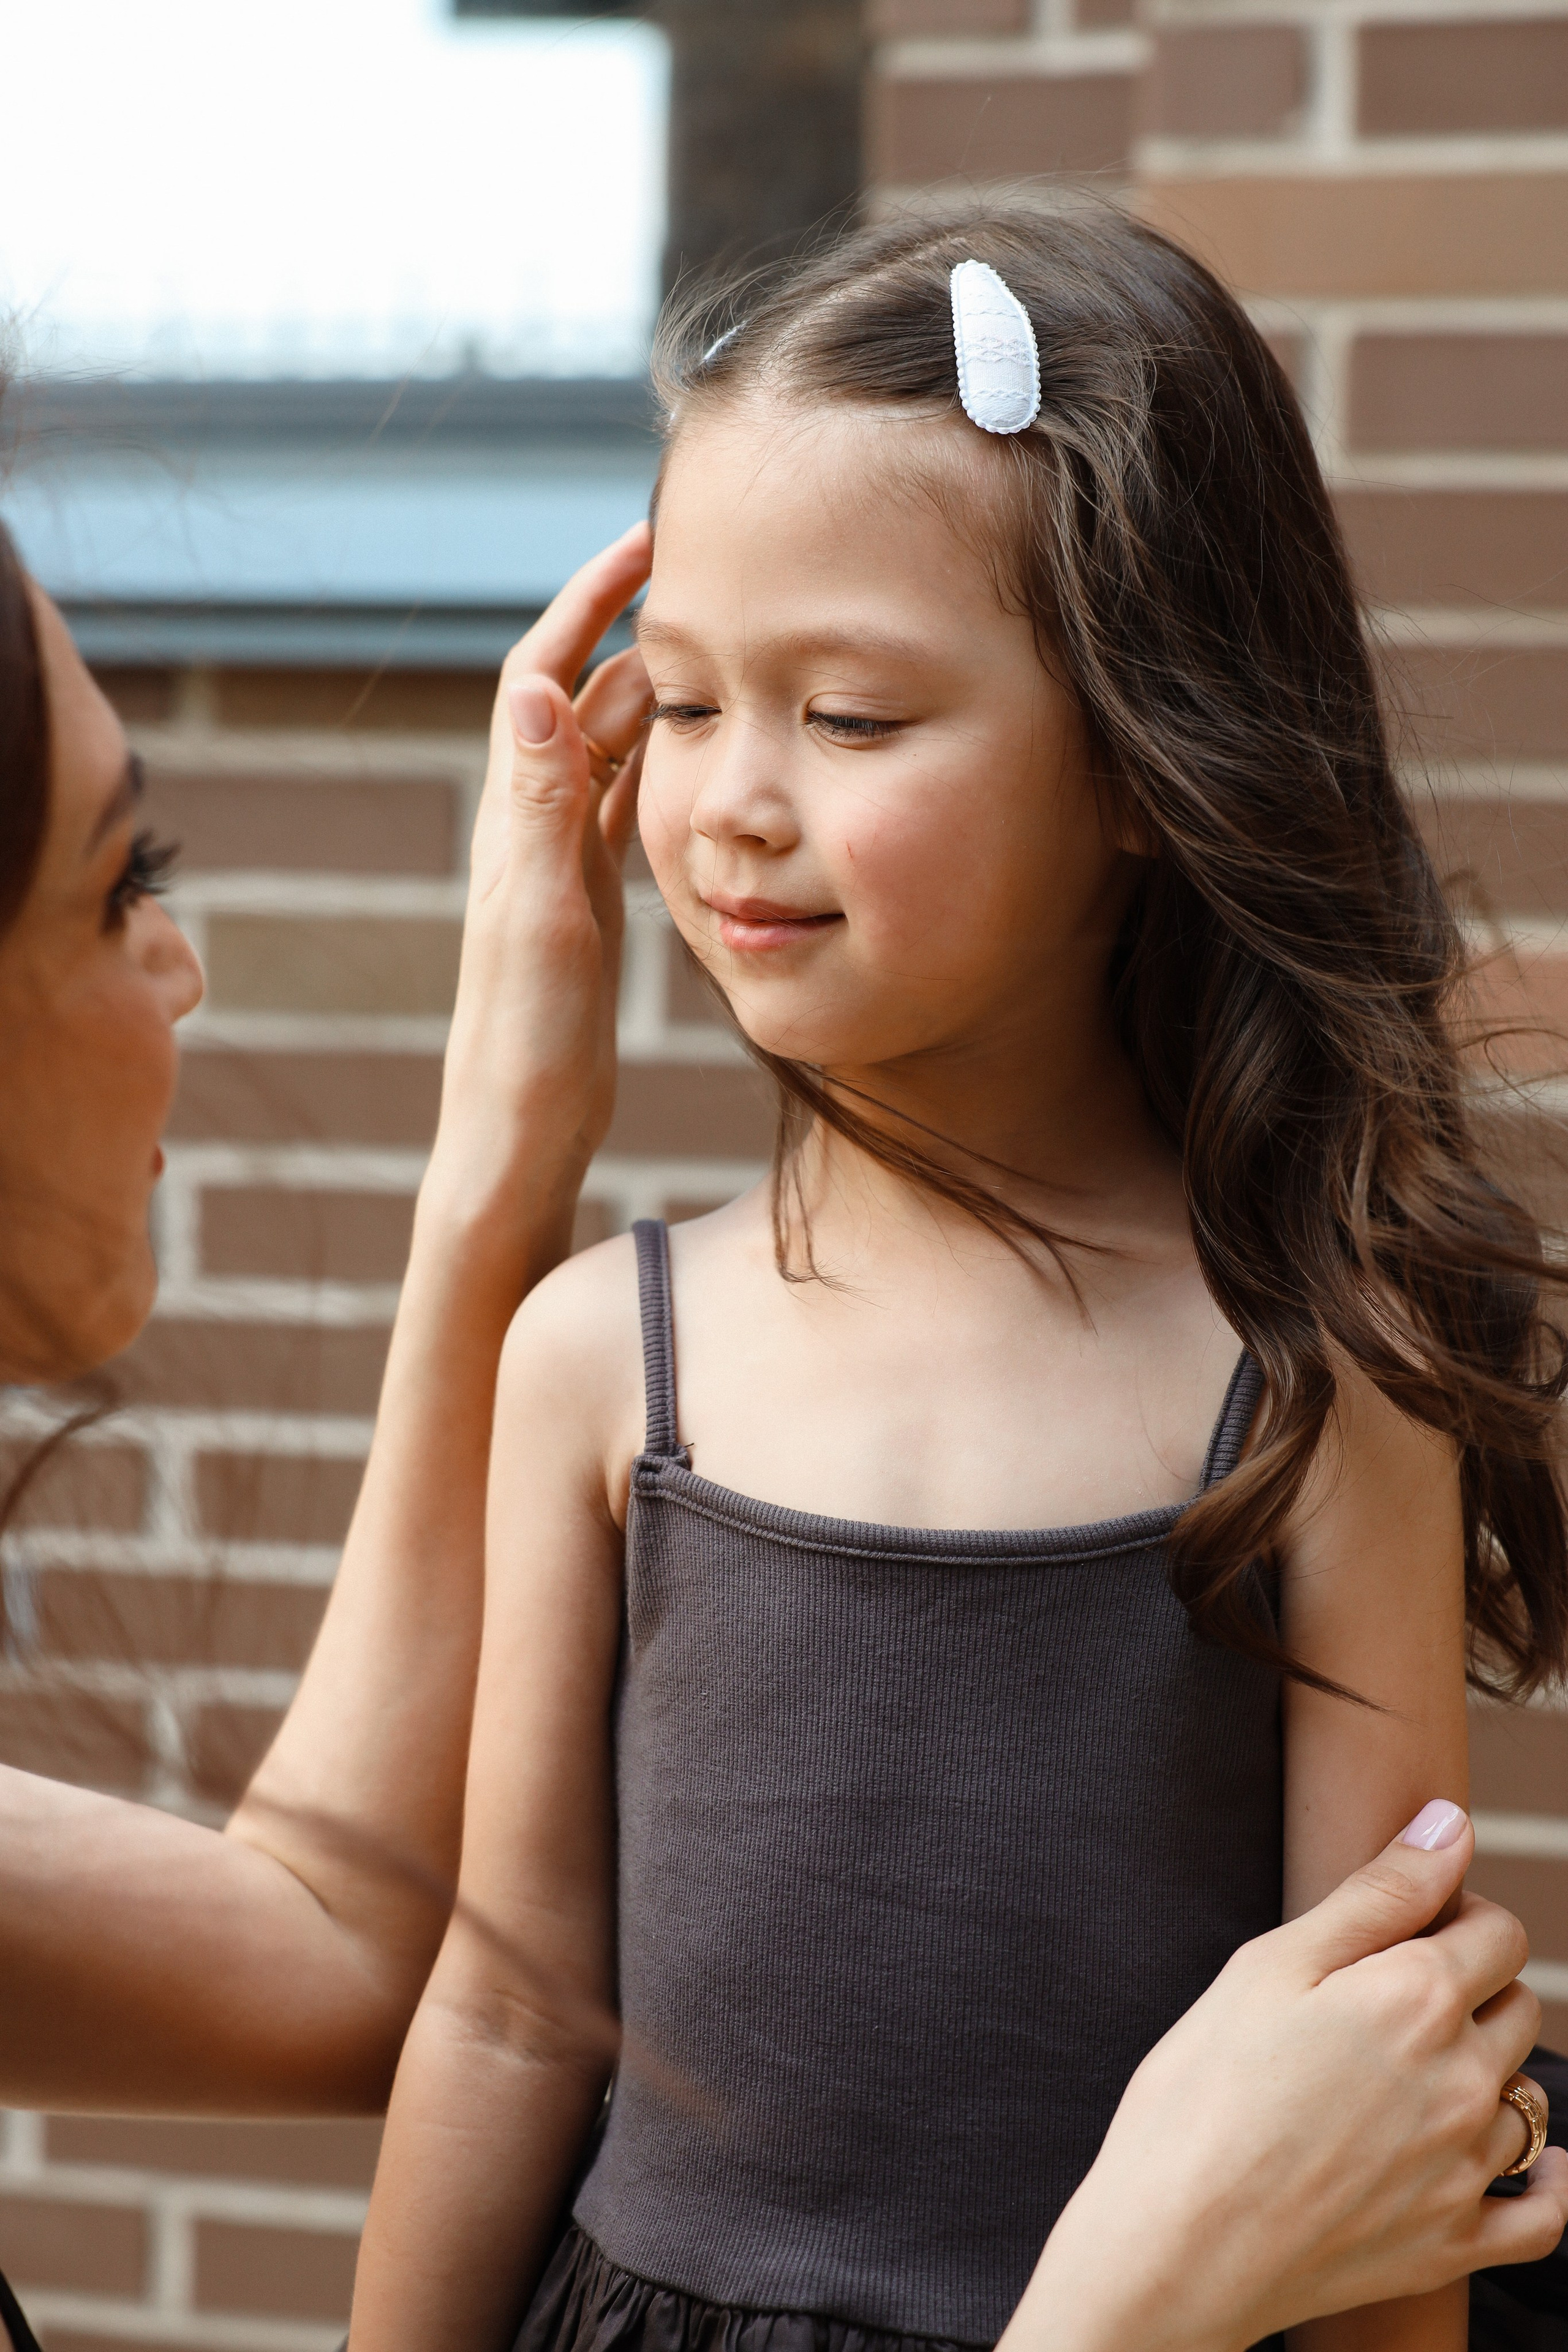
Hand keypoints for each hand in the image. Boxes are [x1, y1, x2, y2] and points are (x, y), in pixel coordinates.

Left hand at [420, 521, 653, 1277]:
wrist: (517, 1135)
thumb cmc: (527, 1045)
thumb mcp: (542, 918)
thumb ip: (541, 804)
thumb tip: (529, 684)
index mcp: (514, 820)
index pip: (543, 674)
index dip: (588, 600)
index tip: (646, 541)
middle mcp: (530, 829)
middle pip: (586, 699)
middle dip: (638, 631)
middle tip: (713, 583)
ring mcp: (559, 866)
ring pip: (612, 752)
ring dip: (657, 695)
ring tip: (724, 649)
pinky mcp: (587, 905)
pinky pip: (626, 812)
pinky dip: (662, 767)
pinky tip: (702, 755)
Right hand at [1008, 1806, 1567, 2351]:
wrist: (1175, 2243)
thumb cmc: (1202, 2094)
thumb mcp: (1271, 1964)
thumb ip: (1377, 1892)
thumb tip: (1449, 1825)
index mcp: (1416, 1999)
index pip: (1496, 1930)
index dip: (1455, 1915)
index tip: (1406, 1929)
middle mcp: (1462, 2081)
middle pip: (1516, 2005)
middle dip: (1469, 1986)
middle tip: (1389, 1999)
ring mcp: (1465, 2171)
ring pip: (1525, 2096)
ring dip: (1489, 2073)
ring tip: (1415, 2075)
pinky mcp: (1453, 2245)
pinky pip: (1542, 2214)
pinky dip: (1548, 2184)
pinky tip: (1535, 2166)